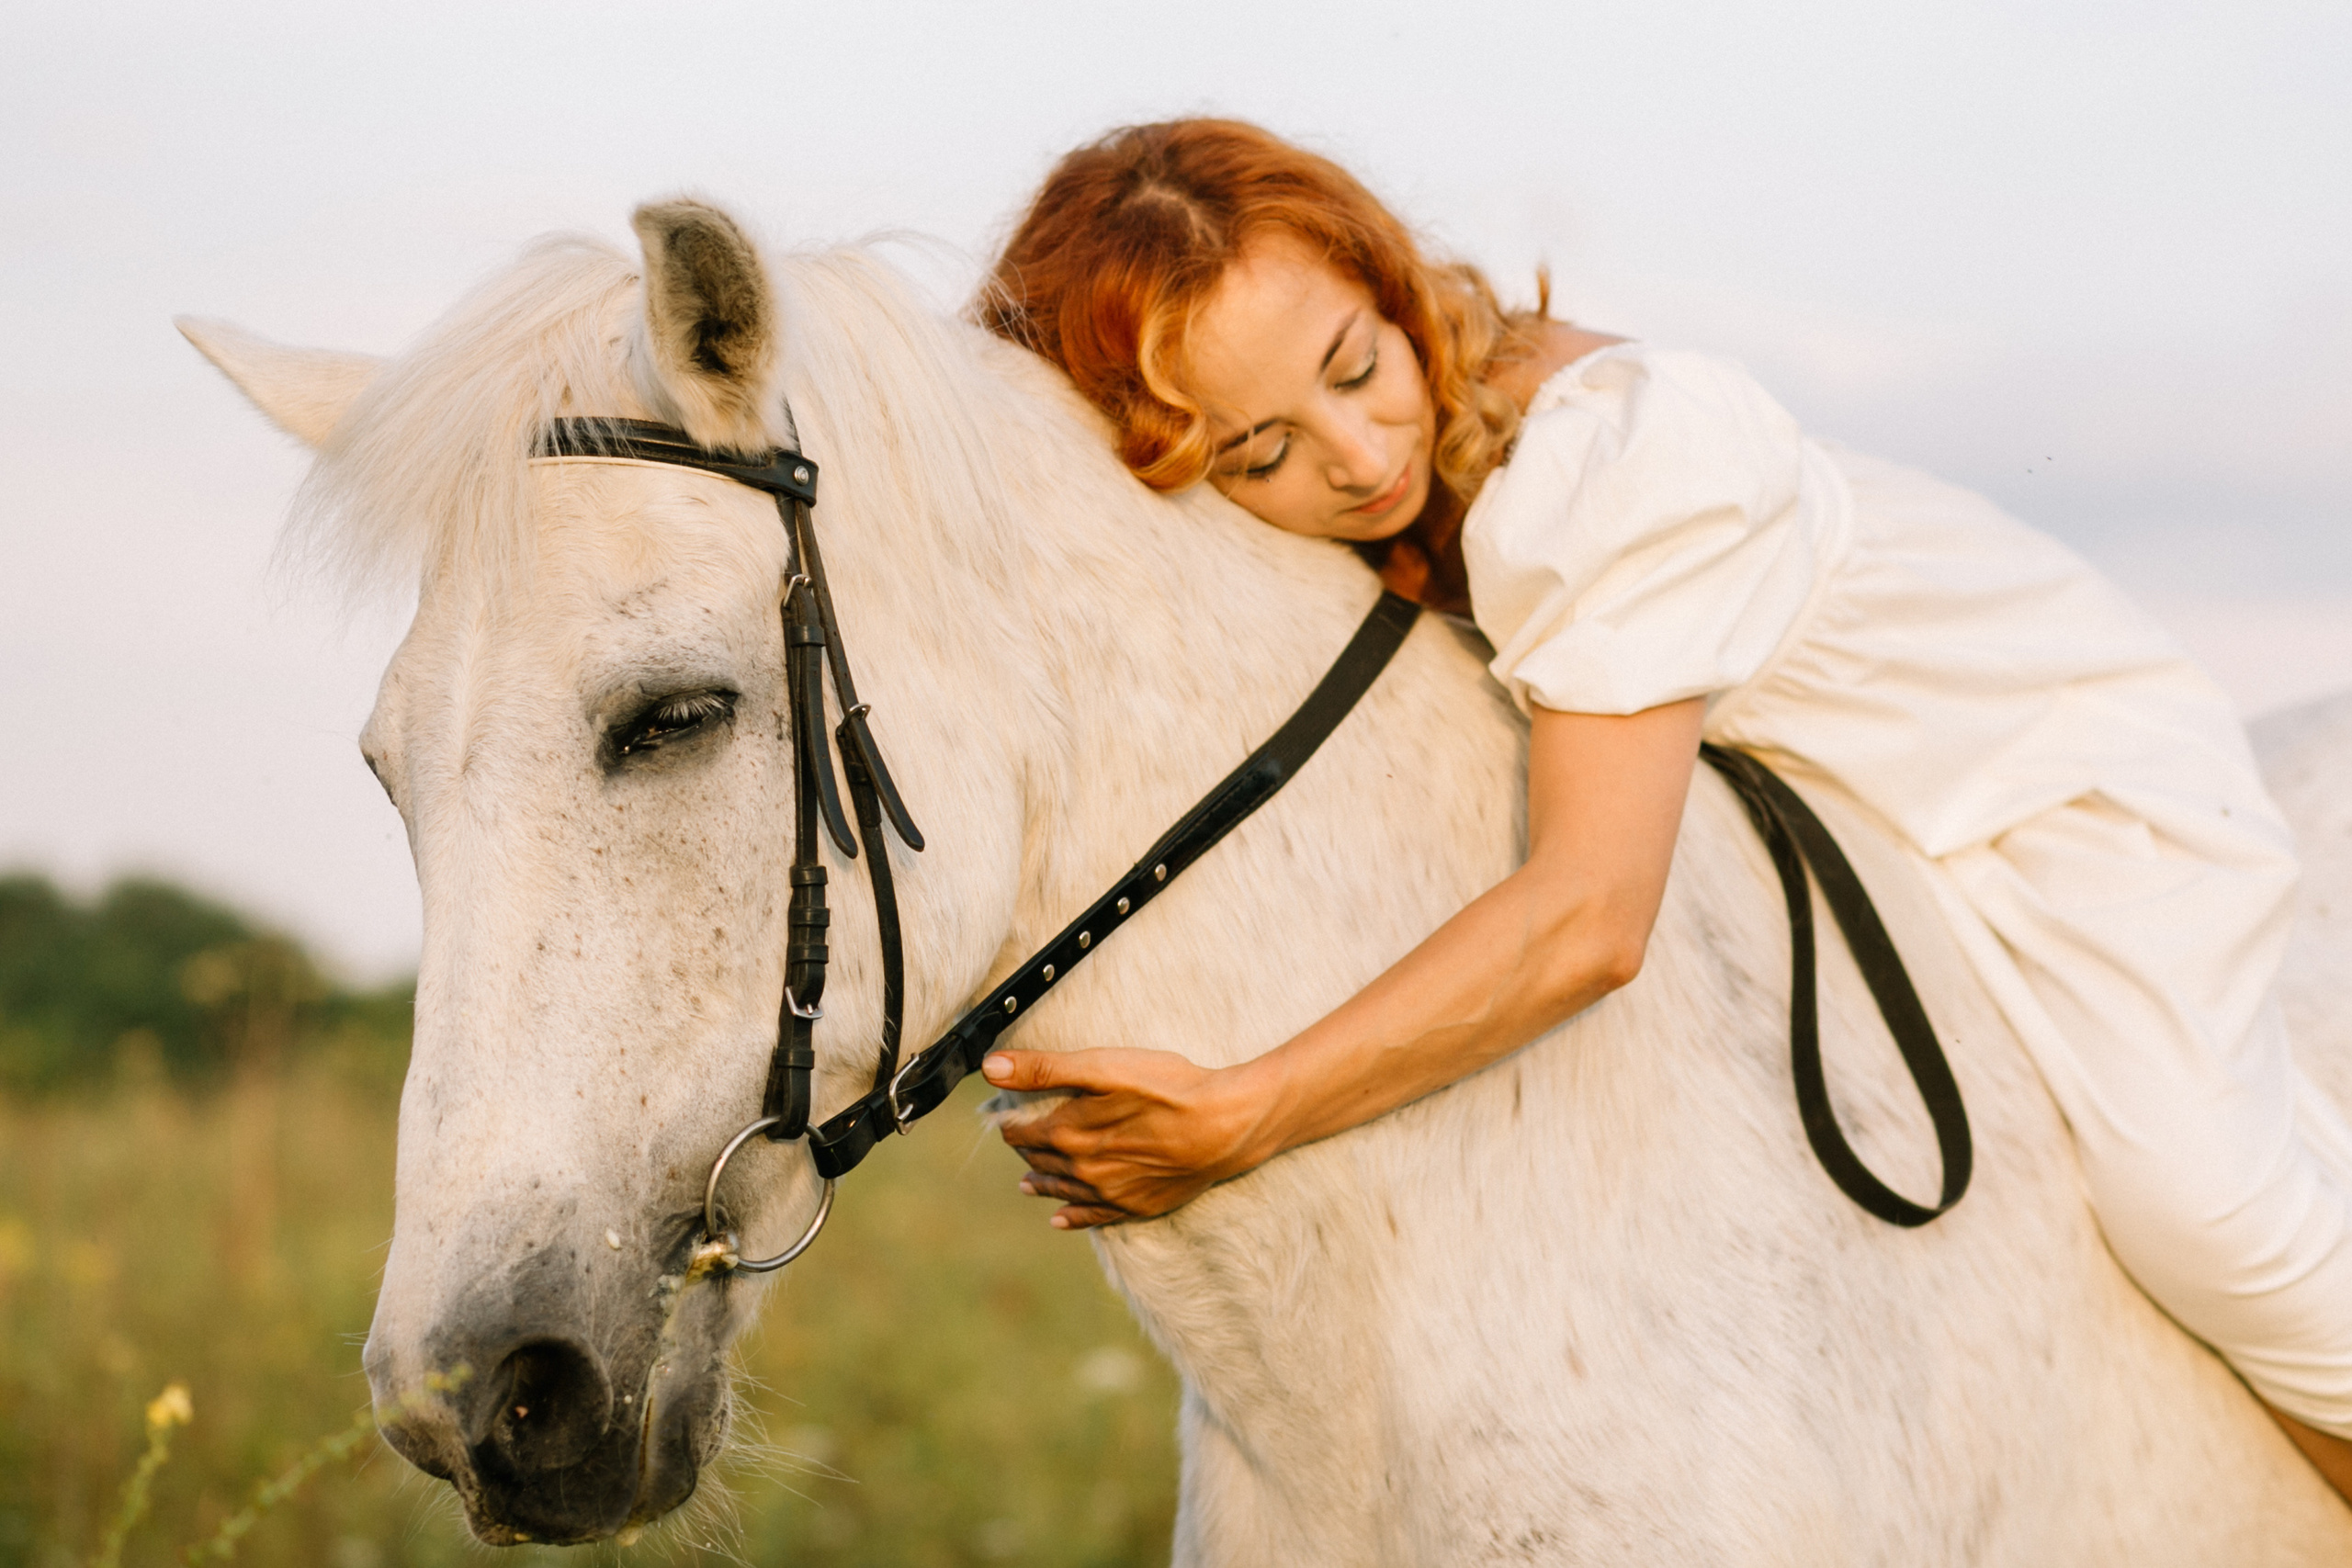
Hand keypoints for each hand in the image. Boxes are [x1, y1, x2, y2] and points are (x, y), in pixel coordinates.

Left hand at [981, 1047, 1275, 1229]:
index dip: (1011, 1122)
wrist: (1223, 1126)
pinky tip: (1061, 1220)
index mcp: (1067, 1133)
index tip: (1005, 1116)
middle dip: (1027, 1150)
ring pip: (1063, 1190)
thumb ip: (1044, 1068)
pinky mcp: (1136, 1206)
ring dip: (1043, 1184)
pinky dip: (1073, 1218)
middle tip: (1020, 1140)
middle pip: (1040, 1161)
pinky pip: (1094, 1218)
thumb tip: (991, 1068)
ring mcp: (1110, 1193)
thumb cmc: (1167, 1088)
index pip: (1022, 1132)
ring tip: (1027, 1184)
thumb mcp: (1102, 1066)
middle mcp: (1082, 1170)